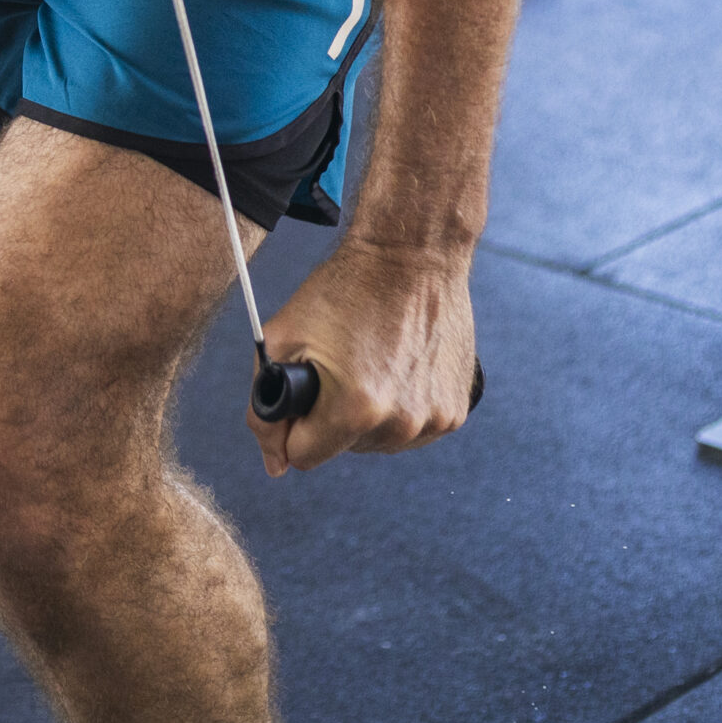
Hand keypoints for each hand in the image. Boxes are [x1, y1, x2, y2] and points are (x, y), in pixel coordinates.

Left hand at [248, 237, 478, 476]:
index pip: (303, 456)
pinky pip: (410, 431)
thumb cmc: (343, 291)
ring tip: (368, 364)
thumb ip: (265, 408)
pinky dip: (396, 410)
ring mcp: (434, 419)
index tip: (301, 393)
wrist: (412, 256)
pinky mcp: (456, 411)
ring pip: (376, 444)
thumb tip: (275, 466)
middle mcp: (400, 423)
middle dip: (329, 419)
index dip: (293, 425)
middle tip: (338, 367)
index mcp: (355, 409)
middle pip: (342, 450)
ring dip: (364, 417)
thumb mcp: (283, 339)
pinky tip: (394, 369)